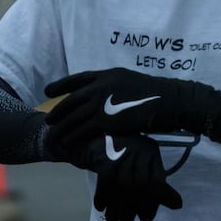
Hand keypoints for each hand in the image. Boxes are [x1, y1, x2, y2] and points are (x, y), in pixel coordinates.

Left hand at [43, 67, 220, 151]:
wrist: (173, 101)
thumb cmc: (161, 96)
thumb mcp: (135, 85)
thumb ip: (119, 90)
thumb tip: (113, 99)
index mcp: (109, 75)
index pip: (79, 79)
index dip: (62, 85)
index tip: (49, 91)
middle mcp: (102, 85)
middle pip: (71, 99)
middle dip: (57, 111)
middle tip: (47, 120)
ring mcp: (103, 101)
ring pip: (73, 117)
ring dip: (60, 129)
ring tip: (51, 138)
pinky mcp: (106, 119)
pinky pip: (82, 130)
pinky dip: (72, 138)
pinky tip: (66, 145)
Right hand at [55, 132, 183, 220]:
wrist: (100, 138)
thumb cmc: (128, 157)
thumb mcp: (148, 168)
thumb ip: (161, 187)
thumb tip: (178, 205)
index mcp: (153, 157)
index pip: (157, 187)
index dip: (151, 207)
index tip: (144, 215)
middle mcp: (140, 155)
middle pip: (139, 191)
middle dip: (131, 211)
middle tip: (126, 219)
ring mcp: (122, 158)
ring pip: (121, 192)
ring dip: (115, 211)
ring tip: (113, 218)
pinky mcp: (104, 161)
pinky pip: (104, 187)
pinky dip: (102, 200)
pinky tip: (101, 207)